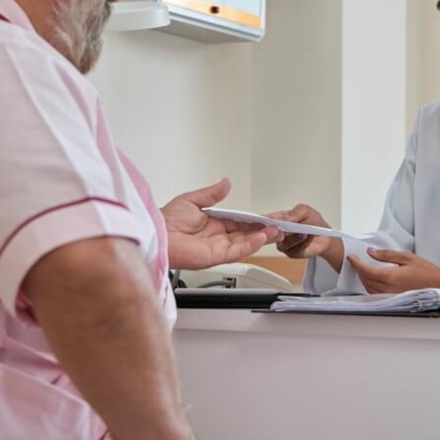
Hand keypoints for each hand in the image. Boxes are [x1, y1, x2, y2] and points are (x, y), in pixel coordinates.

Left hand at [162, 177, 279, 269]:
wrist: (157, 234)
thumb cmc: (167, 220)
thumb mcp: (193, 199)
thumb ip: (212, 193)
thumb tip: (226, 182)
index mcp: (215, 223)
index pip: (242, 222)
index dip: (257, 219)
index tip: (271, 216)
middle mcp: (218, 236)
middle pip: (248, 233)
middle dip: (266, 229)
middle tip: (282, 225)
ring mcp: (218, 247)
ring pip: (247, 243)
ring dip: (262, 237)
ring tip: (277, 231)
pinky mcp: (215, 256)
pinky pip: (237, 251)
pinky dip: (250, 245)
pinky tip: (261, 238)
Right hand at [271, 203, 339, 258]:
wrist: (325, 236)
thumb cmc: (313, 221)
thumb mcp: (305, 211)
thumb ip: (295, 213)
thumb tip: (284, 219)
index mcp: (278, 219)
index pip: (265, 220)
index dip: (262, 220)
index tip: (267, 219)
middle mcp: (278, 232)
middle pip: (271, 234)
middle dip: (279, 230)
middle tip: (288, 227)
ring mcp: (284, 243)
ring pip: (284, 243)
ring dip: (295, 238)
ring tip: (304, 232)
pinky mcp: (292, 253)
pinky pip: (295, 250)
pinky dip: (304, 243)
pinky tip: (309, 237)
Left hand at [349, 248, 439, 293]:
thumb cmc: (428, 272)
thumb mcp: (407, 257)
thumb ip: (387, 255)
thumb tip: (371, 251)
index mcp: (392, 277)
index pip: (366, 271)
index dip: (356, 264)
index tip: (351, 257)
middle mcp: (389, 289)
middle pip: (365, 280)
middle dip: (359, 270)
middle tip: (357, 261)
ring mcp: (391, 296)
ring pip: (369, 288)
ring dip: (364, 278)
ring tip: (364, 269)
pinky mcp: (394, 300)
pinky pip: (376, 294)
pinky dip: (371, 286)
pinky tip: (373, 280)